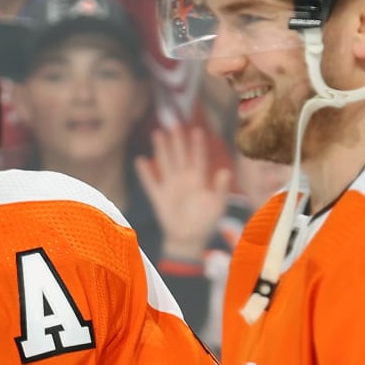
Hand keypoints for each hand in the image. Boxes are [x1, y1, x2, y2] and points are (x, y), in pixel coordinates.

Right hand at [135, 124, 232, 261]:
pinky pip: (151, 183)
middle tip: (173, 124)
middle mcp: (183, 180)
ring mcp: (170, 187)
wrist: (189, 239)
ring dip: (162, 150)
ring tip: (157, 134)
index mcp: (198, 180)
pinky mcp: (159, 198)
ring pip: (165, 164)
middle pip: (179, 156)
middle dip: (177, 141)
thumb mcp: (218, 205)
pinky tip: (140, 160)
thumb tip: (225, 171)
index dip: (197, 145)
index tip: (196, 130)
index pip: (198, 158)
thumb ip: (221, 188)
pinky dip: (145, 173)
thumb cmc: (206, 222)